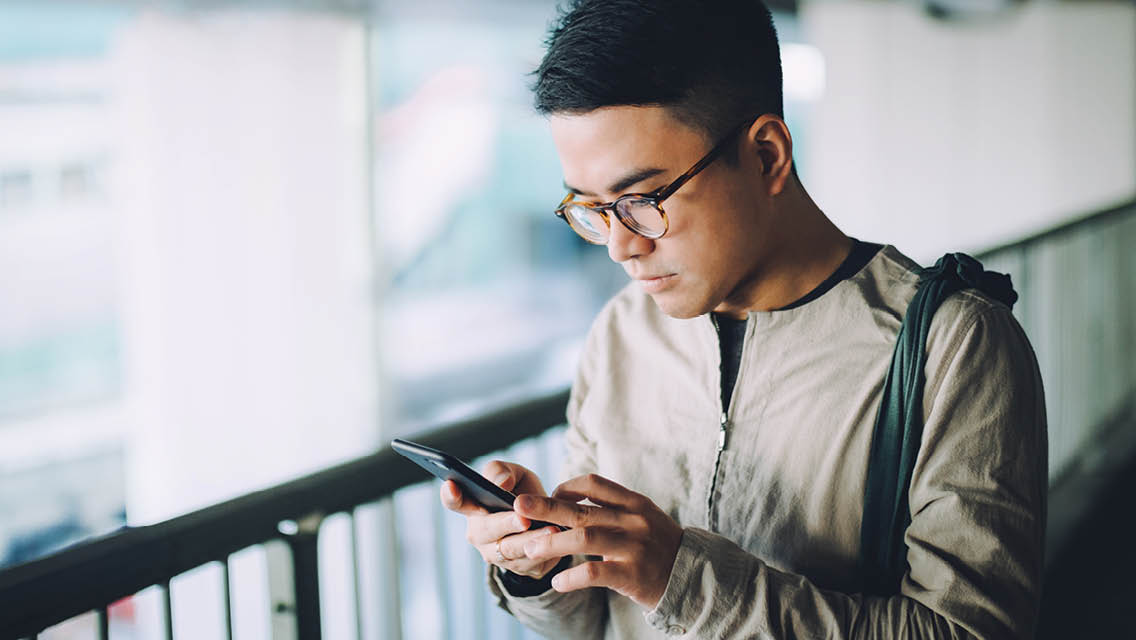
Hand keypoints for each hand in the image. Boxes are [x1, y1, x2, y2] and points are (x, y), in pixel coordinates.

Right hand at [439, 460, 563, 578]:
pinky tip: (560, 543)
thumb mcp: (516, 476)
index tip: (451, 485)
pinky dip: (546, 553)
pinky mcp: (520, 569)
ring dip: (531, 540)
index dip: (450, 494)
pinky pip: (531, 563)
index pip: (454, 501)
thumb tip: (500, 483)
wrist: (547, 521)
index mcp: (472, 507)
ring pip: (512, 549)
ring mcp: (496, 555)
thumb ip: (503, 471)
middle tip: (523, 518)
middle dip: (506, 523)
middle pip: (487, 530)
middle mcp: (479, 534)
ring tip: (551, 529)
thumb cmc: (524, 494)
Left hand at [514, 473, 682, 609]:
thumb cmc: (658, 546)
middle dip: (546, 507)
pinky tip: (558, 581)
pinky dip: (572, 577)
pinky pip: (595, 573)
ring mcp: (634, 547)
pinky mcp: (633, 575)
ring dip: (552, 542)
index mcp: (634, 503)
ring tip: (529, 549)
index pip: (594, 483)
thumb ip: (612, 508)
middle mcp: (633, 521)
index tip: (550, 495)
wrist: (693, 576)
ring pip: (585, 539)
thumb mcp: (642, 517)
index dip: (567, 487)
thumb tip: (569, 499)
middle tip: (518, 506)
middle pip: (582, 510)